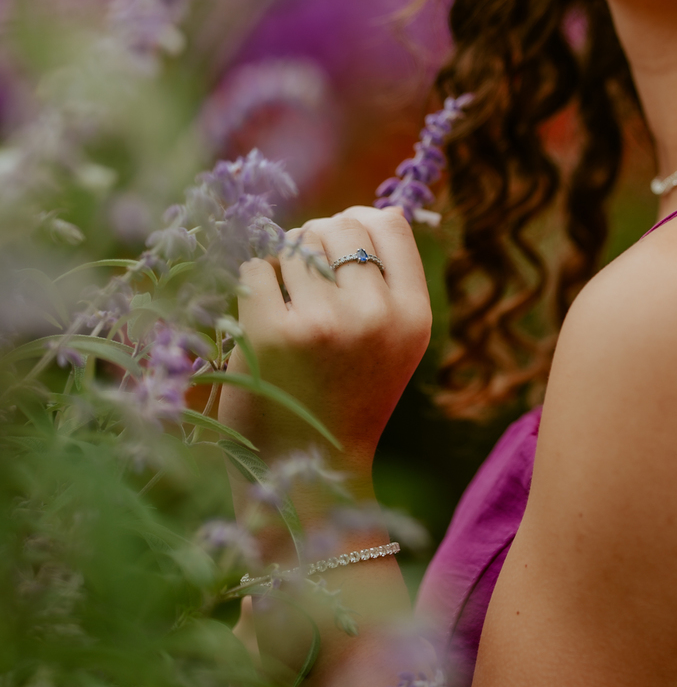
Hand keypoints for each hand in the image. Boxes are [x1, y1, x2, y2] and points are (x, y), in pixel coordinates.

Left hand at [219, 205, 431, 481]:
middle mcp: (375, 315)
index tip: (338, 249)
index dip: (357, 223)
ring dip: (282, 266)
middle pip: (337, 225)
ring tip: (286, 307)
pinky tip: (261, 320)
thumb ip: (389, 282)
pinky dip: (252, 287)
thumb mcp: (394, 343)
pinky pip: (255, 268)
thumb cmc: (346, 396)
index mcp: (413, 315)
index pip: (387, 222)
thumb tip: (363, 212)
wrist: (308, 473)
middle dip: (314, 242)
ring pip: (293, 243)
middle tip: (305, 284)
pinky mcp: (271, 334)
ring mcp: (322, 323)